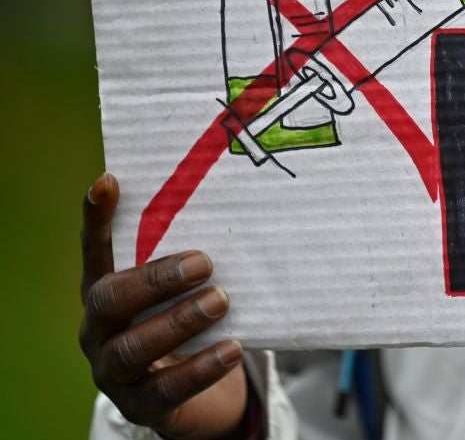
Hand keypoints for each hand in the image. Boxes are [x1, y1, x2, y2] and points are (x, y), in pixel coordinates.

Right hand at [79, 173, 247, 439]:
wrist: (198, 393)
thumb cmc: (191, 324)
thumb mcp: (187, 291)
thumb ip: (194, 261)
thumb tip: (246, 211)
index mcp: (106, 291)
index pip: (95, 250)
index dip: (96, 219)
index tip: (109, 181)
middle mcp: (100, 330)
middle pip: (107, 300)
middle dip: (154, 280)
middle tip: (204, 263)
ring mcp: (114, 371)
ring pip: (131, 348)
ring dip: (179, 322)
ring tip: (221, 301)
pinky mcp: (142, 405)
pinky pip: (167, 389)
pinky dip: (201, 367)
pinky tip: (232, 348)